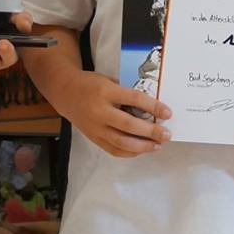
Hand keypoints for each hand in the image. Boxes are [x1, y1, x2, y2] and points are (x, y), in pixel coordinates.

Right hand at [46, 68, 170, 157]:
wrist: (65, 93)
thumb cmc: (91, 84)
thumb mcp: (109, 81)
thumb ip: (126, 94)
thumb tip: (150, 109)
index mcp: (106, 92)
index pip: (134, 99)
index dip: (153, 106)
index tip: (168, 113)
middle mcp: (100, 111)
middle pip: (129, 125)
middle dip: (151, 131)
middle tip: (167, 134)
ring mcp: (96, 127)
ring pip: (122, 142)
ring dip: (143, 146)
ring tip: (158, 145)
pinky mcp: (93, 138)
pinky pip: (113, 150)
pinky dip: (129, 152)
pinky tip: (141, 150)